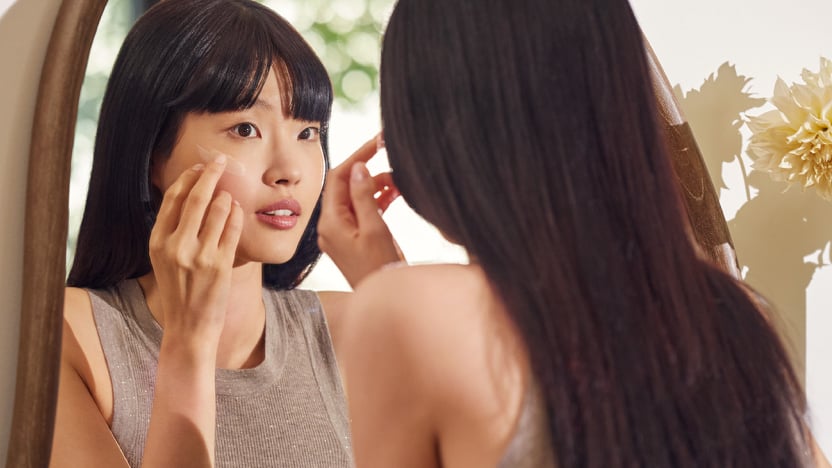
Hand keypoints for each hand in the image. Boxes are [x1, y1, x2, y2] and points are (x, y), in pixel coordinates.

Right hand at [148, 156, 243, 350]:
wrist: (188, 326)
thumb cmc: (179, 290)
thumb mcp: (163, 258)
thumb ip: (172, 229)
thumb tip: (190, 194)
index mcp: (157, 242)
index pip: (173, 198)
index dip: (188, 178)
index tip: (200, 167)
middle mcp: (176, 246)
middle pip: (196, 198)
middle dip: (211, 174)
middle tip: (222, 161)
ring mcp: (199, 255)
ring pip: (218, 210)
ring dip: (227, 196)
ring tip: (230, 193)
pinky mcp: (220, 265)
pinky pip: (233, 229)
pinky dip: (237, 215)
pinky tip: (238, 210)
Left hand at [318, 135, 404, 287]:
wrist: (385, 300)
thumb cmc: (381, 270)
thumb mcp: (375, 229)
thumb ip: (364, 196)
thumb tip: (358, 167)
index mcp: (331, 223)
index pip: (339, 178)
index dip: (358, 157)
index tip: (377, 143)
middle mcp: (331, 226)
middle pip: (346, 186)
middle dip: (369, 172)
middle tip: (393, 162)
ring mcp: (341, 233)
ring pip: (356, 198)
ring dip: (375, 186)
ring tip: (399, 182)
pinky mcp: (353, 239)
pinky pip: (362, 212)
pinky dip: (377, 200)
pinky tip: (395, 194)